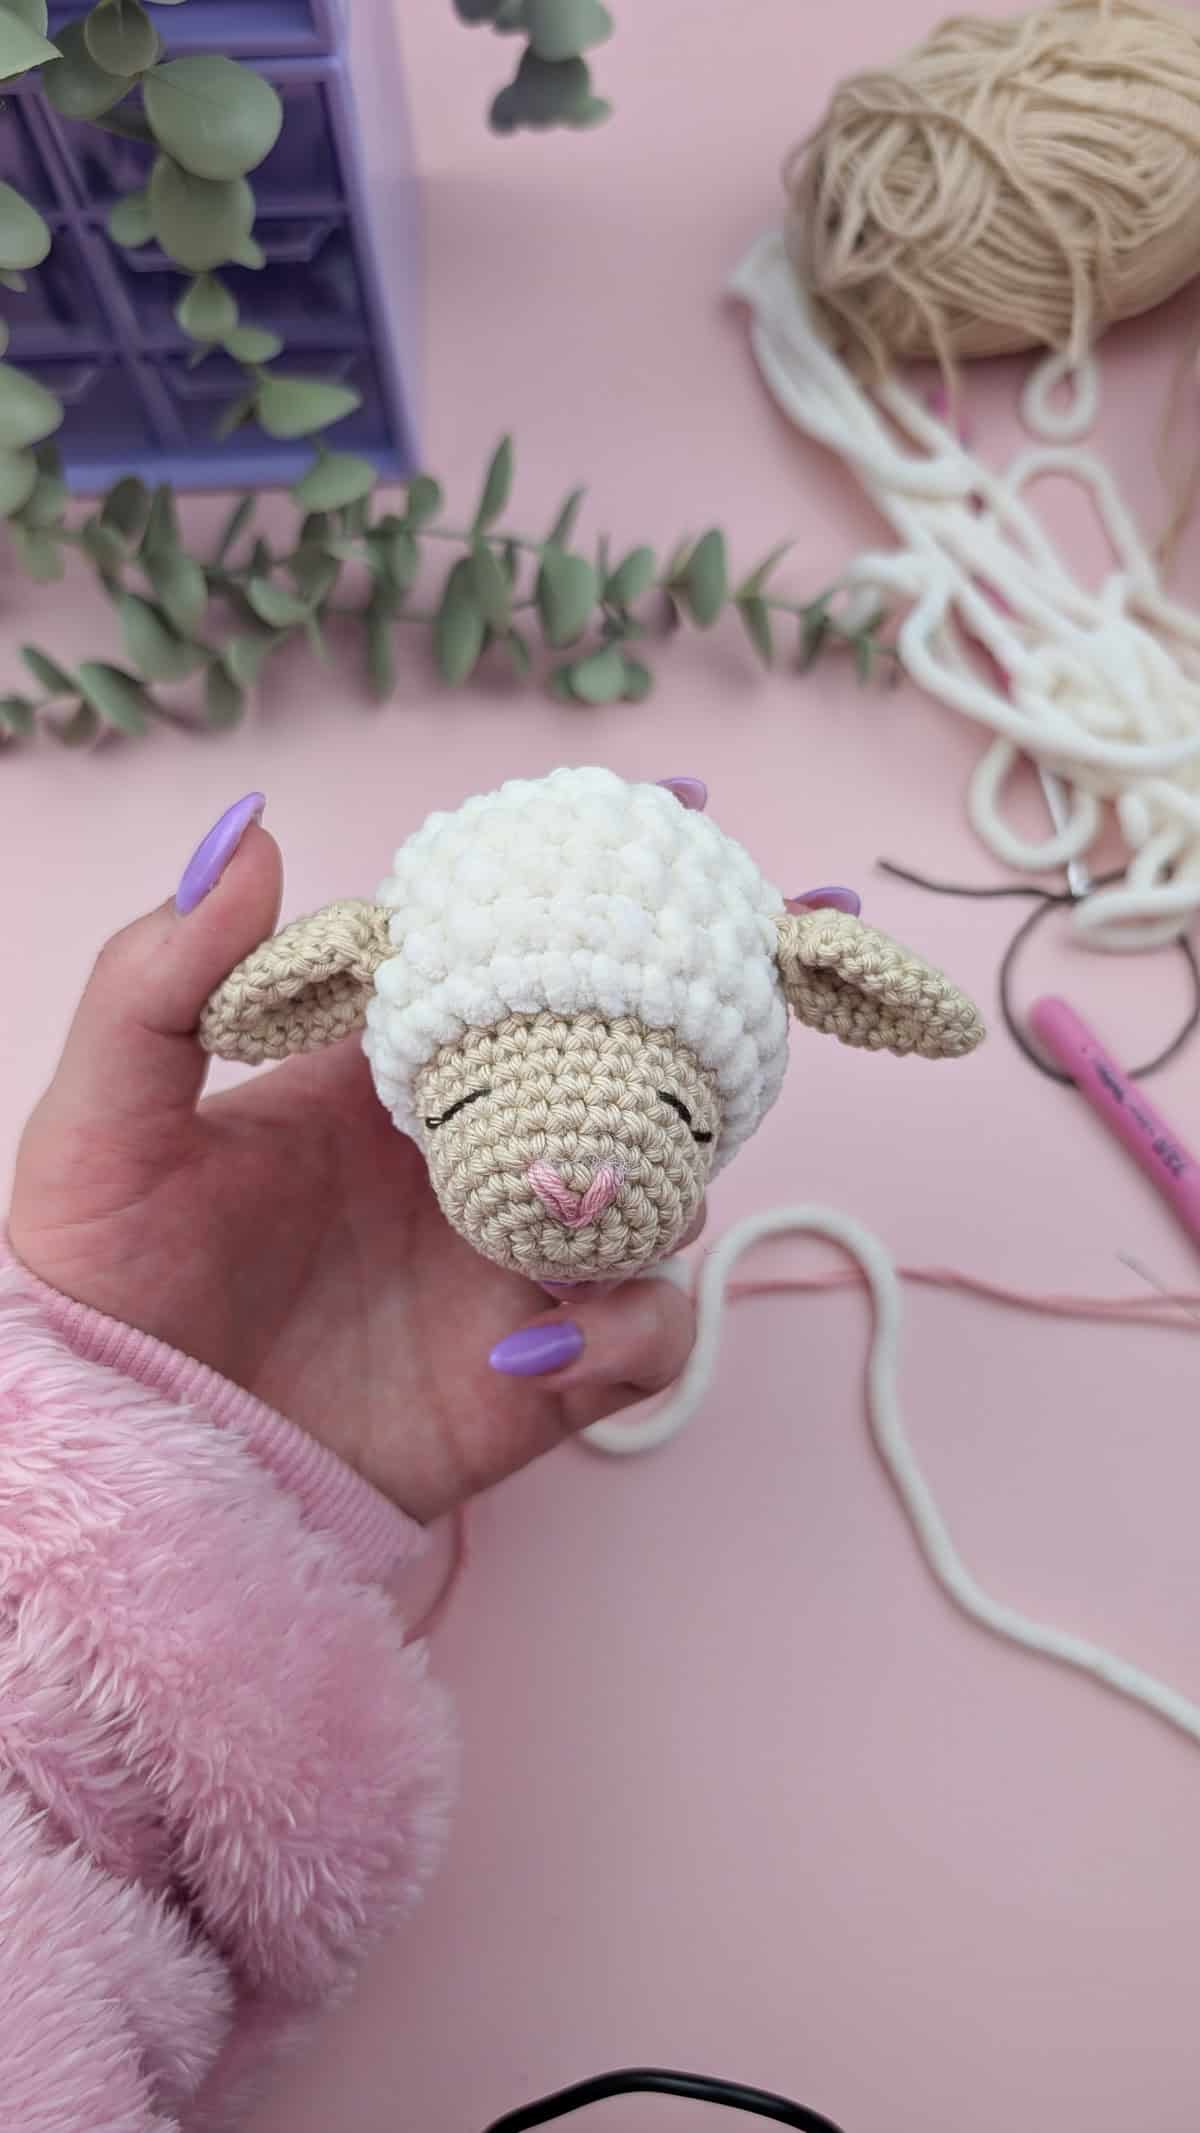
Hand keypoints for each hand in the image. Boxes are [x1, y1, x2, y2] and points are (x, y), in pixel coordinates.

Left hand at [7, 799, 697, 1521]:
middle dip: (642, 1067)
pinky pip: (651, 1335)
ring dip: (654, 1195)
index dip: (547, 945)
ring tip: (579, 1216)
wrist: (134, 1469)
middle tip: (630, 1065)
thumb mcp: (103, 1125)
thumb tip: (253, 834)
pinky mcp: (543, 1375)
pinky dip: (629, 1330)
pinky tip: (536, 1344)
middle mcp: (464, 1162)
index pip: (495, 984)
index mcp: (380, 1084)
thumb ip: (159, 980)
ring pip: (658, 1196)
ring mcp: (511, 1266)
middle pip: (609, 1081)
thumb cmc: (107, 1294)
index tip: (589, 910)